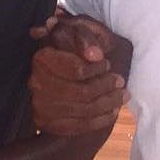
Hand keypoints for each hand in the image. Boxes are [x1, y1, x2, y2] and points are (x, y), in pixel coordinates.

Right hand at [28, 14, 130, 135]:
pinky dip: (100, 119)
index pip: (77, 70)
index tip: (108, 65)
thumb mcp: (75, 34)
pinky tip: (112, 111)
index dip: (98, 69)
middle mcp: (37, 82)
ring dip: (109, 103)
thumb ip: (84, 38)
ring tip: (122, 96)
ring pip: (84, 109)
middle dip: (107, 87)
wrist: (52, 76)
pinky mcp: (46, 123)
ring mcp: (40, 105)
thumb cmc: (69, 51)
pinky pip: (79, 126)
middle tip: (121, 81)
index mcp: (42, 58)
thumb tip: (95, 55)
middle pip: (82, 92)